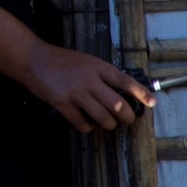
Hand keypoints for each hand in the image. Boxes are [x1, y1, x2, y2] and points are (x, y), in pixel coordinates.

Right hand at [21, 42, 151, 132]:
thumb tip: (122, 92)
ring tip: (108, 123)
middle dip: (127, 117)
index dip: (141, 93)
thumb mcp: (86, 61)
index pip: (124, 81)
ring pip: (103, 117)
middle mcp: (88, 79)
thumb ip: (102, 75)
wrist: (34, 60)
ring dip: (109, 124)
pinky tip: (86, 124)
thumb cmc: (61, 61)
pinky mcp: (62, 103)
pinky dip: (87, 127)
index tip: (152, 102)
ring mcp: (75, 92)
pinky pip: (82, 123)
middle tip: (128, 120)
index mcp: (97, 66)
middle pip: (117, 104)